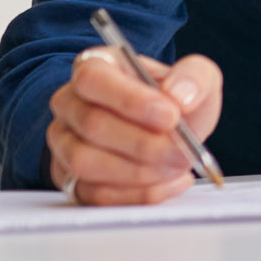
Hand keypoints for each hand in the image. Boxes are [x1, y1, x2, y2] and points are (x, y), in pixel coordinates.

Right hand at [46, 48, 222, 205]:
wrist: (169, 134)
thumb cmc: (174, 102)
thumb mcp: (196, 78)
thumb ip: (195, 76)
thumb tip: (179, 94)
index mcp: (93, 65)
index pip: (93, 79)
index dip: (130, 100)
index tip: (171, 116)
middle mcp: (69, 103)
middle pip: (91, 125)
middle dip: (144, 143)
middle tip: (182, 151)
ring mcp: (64, 144)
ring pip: (86, 163)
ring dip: (139, 171)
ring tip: (177, 166)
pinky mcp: (70, 180)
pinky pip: (94, 194)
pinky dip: (137, 194)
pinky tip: (169, 183)